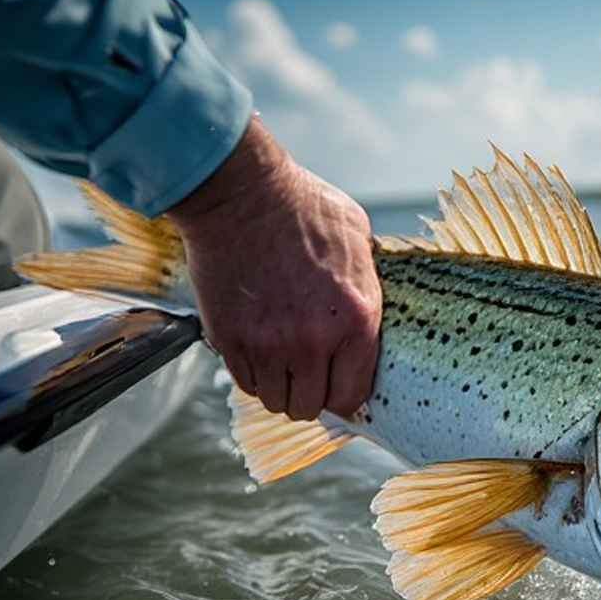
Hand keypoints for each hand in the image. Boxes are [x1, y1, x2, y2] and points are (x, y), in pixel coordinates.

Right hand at [168, 118, 380, 420]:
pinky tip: (258, 349)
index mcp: (356, 319)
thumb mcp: (359, 240)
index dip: (346, 396)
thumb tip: (370, 312)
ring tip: (282, 362)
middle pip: (311, 406)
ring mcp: (268, 344)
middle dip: (312, 394)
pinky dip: (252, 374)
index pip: (352, 394)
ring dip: (280, 387)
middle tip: (308, 375)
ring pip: (276, 401)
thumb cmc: (304, 208)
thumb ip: (366, 284)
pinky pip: (245, 382)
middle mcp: (314, 341)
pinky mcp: (230, 339)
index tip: (338, 387)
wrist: (241, 194)